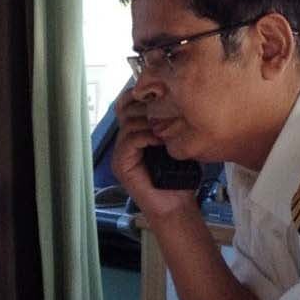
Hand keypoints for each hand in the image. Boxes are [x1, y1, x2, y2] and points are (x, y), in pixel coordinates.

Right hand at [110, 87, 198, 220]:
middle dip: (148, 108)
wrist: (175, 205)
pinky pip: (129, 141)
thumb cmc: (179, 176)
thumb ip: (172, 123)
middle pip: (126, 110)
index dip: (140, 96)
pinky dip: (146, 137)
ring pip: (129, 124)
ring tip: (167, 130)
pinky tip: (160, 142)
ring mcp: (120, 153)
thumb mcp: (179, 143)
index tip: (160, 94)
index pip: (128, 105)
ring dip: (150, 123)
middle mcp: (124, 141)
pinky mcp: (121, 164)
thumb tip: (178, 100)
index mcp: (135, 133)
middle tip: (167, 112)